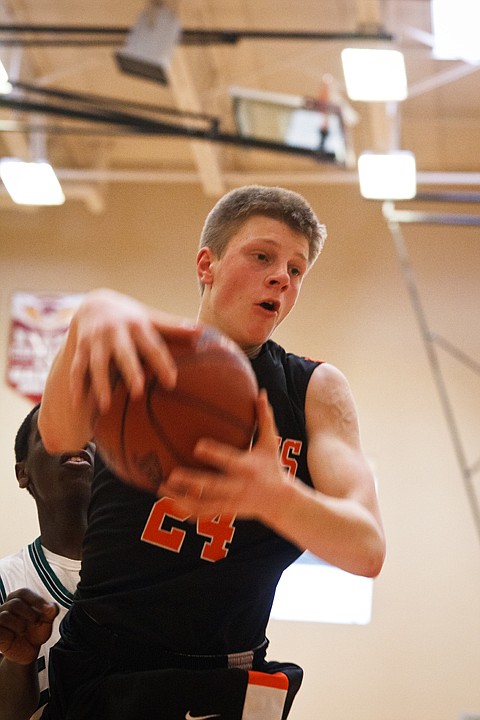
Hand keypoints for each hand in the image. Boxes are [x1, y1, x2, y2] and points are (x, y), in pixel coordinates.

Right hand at [0, 589, 58, 665]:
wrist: (28, 650)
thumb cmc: (36, 632)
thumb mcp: (47, 621)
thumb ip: (51, 611)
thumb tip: (52, 607)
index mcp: (18, 599)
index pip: (23, 592)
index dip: (36, 599)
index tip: (47, 608)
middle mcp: (6, 607)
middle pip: (14, 603)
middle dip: (29, 614)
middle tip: (36, 622)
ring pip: (5, 616)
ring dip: (20, 625)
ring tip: (24, 631)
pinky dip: (9, 634)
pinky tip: (14, 637)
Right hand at [69, 289, 200, 411]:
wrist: (94, 303)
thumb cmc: (131, 316)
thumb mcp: (151, 318)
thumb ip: (173, 326)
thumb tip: (202, 331)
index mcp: (137, 324)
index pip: (153, 345)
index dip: (162, 363)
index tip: (171, 382)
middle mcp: (115, 332)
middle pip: (123, 353)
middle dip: (129, 370)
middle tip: (137, 391)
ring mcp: (95, 341)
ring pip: (96, 364)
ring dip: (99, 384)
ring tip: (106, 407)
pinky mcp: (80, 349)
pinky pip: (77, 369)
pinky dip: (77, 387)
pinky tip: (79, 406)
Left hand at [159, 390, 289, 520]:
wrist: (280, 501)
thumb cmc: (272, 466)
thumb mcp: (270, 443)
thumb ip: (265, 418)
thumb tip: (261, 392)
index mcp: (248, 467)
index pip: (230, 461)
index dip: (215, 454)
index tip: (197, 446)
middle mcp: (238, 486)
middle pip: (212, 486)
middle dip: (192, 482)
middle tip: (171, 474)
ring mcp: (230, 502)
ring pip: (203, 504)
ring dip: (182, 498)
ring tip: (161, 487)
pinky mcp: (225, 511)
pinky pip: (203, 513)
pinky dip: (186, 510)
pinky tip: (169, 501)